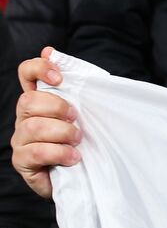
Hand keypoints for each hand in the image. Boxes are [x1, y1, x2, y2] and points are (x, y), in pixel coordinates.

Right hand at [12, 50, 79, 200]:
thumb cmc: (85, 141)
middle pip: (29, 100)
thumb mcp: (86, 112)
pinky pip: (36, 152)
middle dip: (59, 108)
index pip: (26, 73)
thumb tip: (50, 50)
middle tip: (76, 120)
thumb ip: (74, 85)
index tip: (60, 77)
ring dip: (63, 133)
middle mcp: (24, 117)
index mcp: (39, 101)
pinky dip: (59, 153)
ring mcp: (20, 139)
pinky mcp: (22, 161)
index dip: (39, 69)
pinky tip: (73, 157)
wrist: (83, 177)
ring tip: (77, 142)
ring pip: (34, 126)